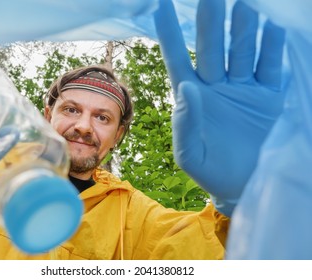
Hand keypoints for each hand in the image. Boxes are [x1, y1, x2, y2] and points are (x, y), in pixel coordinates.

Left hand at [155, 0, 285, 215]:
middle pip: (212, 48)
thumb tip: (186, 87)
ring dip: (243, 28)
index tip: (160, 6)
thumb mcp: (190, 155)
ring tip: (244, 4)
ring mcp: (243, 89)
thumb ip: (185, 124)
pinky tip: (272, 26)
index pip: (177, 60)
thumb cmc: (210, 172)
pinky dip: (272, 47)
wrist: (245, 185)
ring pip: (242, 51)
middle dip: (211, 22)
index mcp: (192, 98)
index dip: (169, 35)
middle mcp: (216, 87)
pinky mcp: (269, 96)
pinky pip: (270, 66)